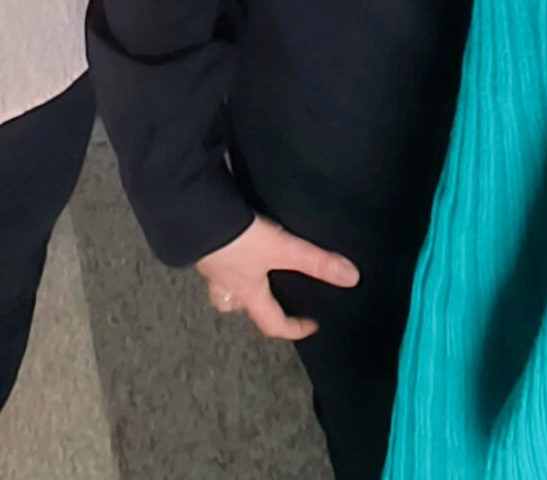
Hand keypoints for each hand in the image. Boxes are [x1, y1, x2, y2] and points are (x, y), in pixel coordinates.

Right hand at [194, 215, 358, 340]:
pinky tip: (228, 241)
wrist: (195, 216)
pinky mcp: (200, 243)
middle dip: (250, 306)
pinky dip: (221, 255)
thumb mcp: (281, 250)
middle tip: (265, 298)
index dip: (292, 328)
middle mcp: (226, 284)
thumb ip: (315, 262)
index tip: (310, 327)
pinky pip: (212, 257)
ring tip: (244, 270)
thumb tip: (351, 277)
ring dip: (231, 283)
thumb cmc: (237, 241)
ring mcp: (209, 263)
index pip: (271, 322)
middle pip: (235, 307)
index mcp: (247, 292)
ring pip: (220, 285)